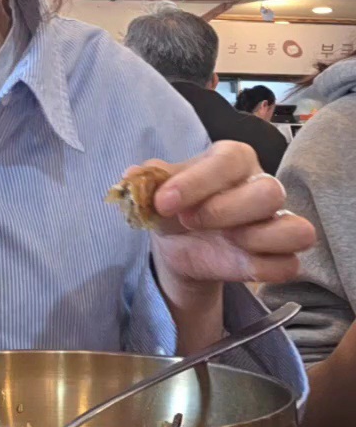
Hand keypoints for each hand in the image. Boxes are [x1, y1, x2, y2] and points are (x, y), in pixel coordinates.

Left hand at [132, 142, 315, 297]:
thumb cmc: (176, 205)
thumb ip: (148, 180)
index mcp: (233, 158)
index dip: (196, 182)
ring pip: (296, 229)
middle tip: (189, 221)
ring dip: (256, 239)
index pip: (228, 161)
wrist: (179, 243)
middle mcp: (262, 185)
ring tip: (224, 240)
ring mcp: (276, 222)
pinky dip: (263, 268)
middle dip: (224, 211)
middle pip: (270, 192)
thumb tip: (130, 178)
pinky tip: (237, 262)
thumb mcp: (158, 189)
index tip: (163, 202)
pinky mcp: (281, 255)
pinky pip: (289, 265)